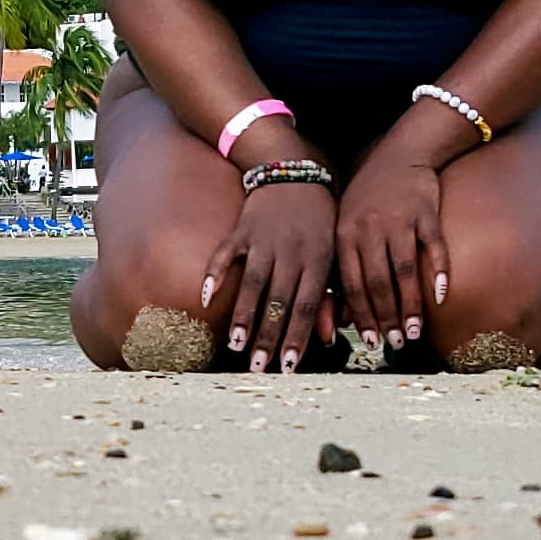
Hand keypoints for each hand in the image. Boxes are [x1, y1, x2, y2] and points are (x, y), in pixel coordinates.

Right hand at [201, 177, 336, 371]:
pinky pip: (225, 252)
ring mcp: (265, 238)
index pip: (308, 305)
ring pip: (253, 282)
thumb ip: (331, 295)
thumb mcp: (333, 254)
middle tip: (259, 367)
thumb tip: (329, 337)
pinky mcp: (242, 228)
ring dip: (244, 315)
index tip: (288, 366)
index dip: (298, 336)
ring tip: (235, 345)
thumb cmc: (319, 221)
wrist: (296, 172)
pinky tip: (207, 299)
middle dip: (268, 336)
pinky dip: (215, 273)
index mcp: (318, 258)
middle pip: (279, 300)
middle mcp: (292, 250)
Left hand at [332, 132, 449, 346]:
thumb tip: (338, 319)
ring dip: (411, 305)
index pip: (351, 284)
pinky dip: (439, 272)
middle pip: (378, 282)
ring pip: (404, 270)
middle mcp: (370, 229)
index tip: (371, 341)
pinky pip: (433, 246)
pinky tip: (442, 296)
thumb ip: (344, 267)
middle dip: (387, 317)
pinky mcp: (426, 211)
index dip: (361, 315)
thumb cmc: (369, 198)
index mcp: (345, 235)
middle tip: (396, 343)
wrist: (401, 152)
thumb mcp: (346, 227)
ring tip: (416, 332)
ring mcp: (399, 219)